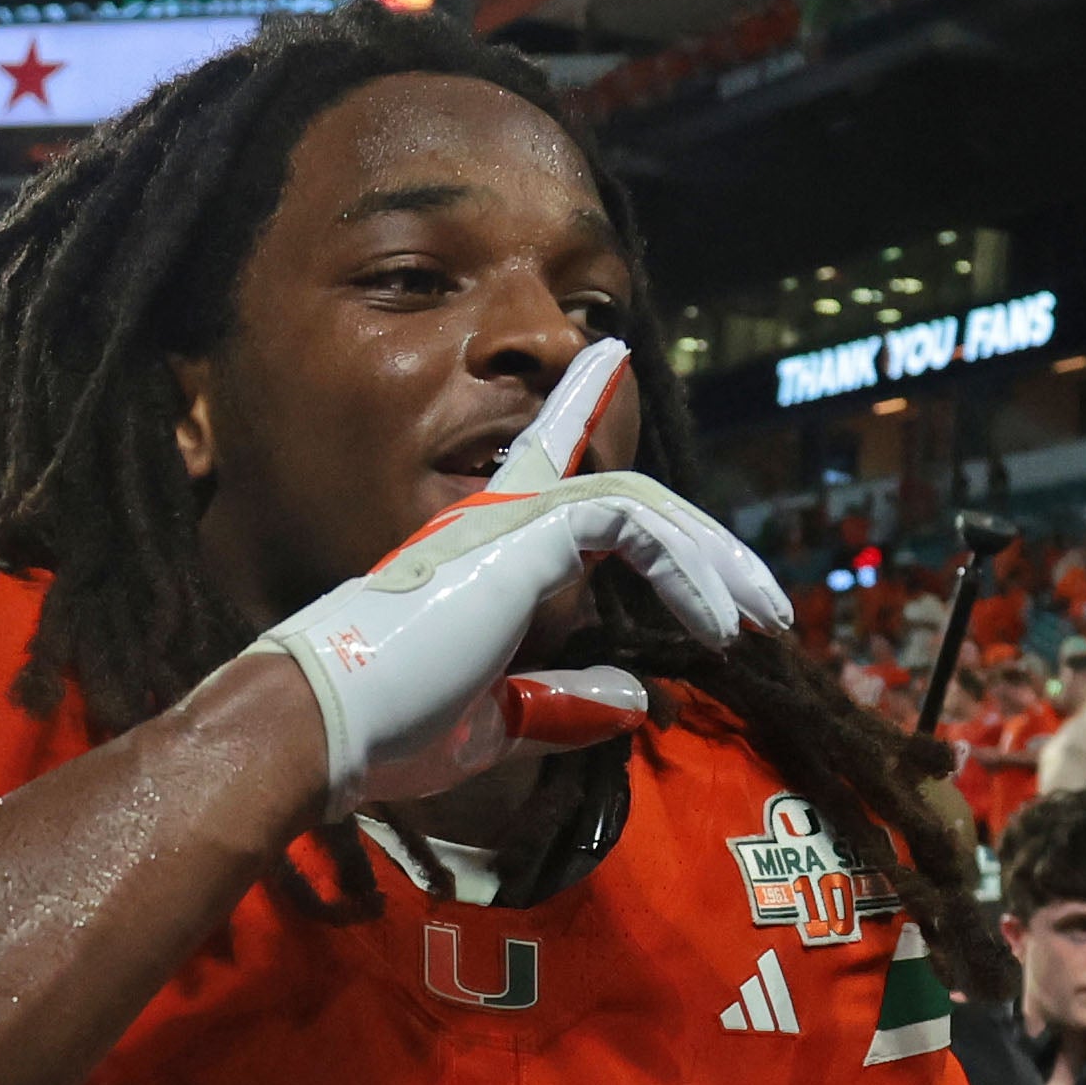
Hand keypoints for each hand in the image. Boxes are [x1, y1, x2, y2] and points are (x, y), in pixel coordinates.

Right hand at [244, 340, 789, 816]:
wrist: (323, 726)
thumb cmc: (389, 729)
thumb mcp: (496, 722)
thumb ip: (564, 702)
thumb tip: (639, 696)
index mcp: (482, 551)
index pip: (541, 461)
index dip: (575, 407)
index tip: (609, 355)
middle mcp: (494, 517)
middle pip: (623, 495)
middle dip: (703, 542)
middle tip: (762, 600)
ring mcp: (508, 519)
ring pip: (639, 501)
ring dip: (711, 556)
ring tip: (759, 614)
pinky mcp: (524, 536)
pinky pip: (630, 524)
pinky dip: (683, 566)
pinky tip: (715, 619)